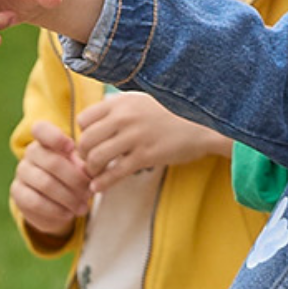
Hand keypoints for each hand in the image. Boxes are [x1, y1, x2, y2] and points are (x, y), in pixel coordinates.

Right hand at [13, 121, 92, 237]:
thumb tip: (87, 171)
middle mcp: (31, 153)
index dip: (55, 137)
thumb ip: (83, 166)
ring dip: (68, 198)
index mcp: (46, 140)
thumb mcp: (79, 168)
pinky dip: (56, 209)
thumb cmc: (70, 178)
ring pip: (45, 184)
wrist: (54, 204)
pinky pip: (36, 201)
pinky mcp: (17, 192)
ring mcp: (21, 172)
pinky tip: (68, 214)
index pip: (41, 129)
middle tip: (89, 192)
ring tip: (83, 207)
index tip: (71, 147)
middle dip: (75, 179)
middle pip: (52, 162)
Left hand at [76, 92, 230, 192]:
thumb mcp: (143, 100)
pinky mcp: (146, 156)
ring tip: (95, 174)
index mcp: (121, 102)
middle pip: (86, 140)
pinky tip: (98, 188)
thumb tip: (97, 120)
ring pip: (96, 157)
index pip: (84, 119)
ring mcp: (134, 137)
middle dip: (84, 155)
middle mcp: (125, 117)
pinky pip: (115, 173)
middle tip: (89, 162)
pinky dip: (102, 183)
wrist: (204, 125)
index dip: (84, 133)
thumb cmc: (173, 114)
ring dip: (92, 170)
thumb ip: (120, 108)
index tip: (92, 142)